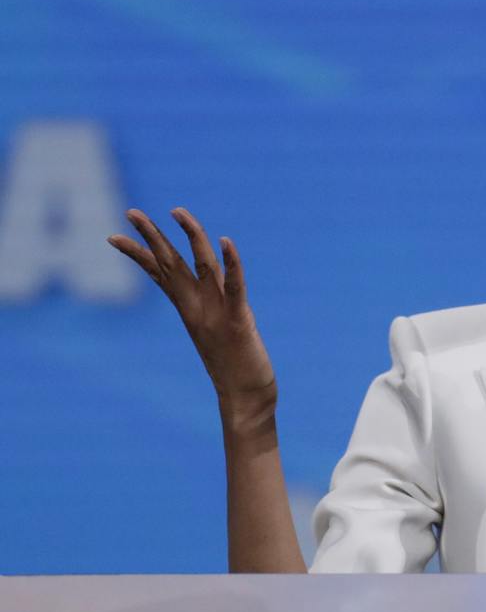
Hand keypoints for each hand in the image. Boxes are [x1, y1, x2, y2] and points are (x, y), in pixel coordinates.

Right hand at [108, 208, 276, 423]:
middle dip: (152, 237)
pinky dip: (232, 263)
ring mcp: (217, 314)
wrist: (246, 401)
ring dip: (191, 237)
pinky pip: (236, 286)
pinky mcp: (239, 321)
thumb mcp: (215, 336)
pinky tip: (226, 241)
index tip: (113, 236)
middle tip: (130, 211)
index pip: (160, 275)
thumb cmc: (235, 372)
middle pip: (171, 265)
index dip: (138, 254)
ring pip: (202, 266)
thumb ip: (207, 318)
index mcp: (190, 310)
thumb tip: (200, 308)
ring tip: (178, 210)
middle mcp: (198, 308)